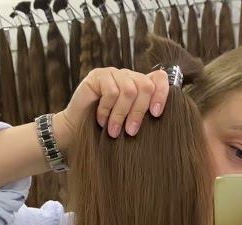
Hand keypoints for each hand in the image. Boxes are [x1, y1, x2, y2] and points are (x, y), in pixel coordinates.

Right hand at [55, 67, 171, 153]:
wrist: (76, 133)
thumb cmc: (106, 131)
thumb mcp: (130, 124)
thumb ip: (145, 116)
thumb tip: (165, 119)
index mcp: (140, 86)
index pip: (160, 78)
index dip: (162, 94)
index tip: (156, 114)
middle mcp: (129, 77)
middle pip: (145, 86)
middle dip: (139, 112)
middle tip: (131, 132)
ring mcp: (113, 74)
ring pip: (128, 90)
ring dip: (120, 115)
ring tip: (113, 131)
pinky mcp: (98, 76)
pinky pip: (111, 91)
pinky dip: (107, 109)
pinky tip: (101, 120)